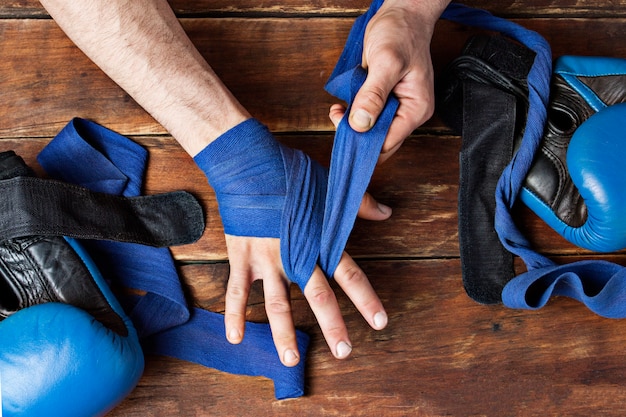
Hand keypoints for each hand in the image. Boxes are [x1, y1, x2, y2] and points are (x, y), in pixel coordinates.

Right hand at [224, 192, 390, 366]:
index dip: (365, 298)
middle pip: (317, 295)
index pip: (348, 273)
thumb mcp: (329, 188)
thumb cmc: (291, 175)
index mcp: (319, 239)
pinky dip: (235, 314)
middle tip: (344, 352)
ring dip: (284, 334)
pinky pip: (237, 291)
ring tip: (291, 361)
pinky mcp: (242, 256)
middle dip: (332, 325)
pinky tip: (236, 337)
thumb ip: (360, 205)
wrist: (250, 165)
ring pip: (277, 303)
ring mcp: (267, 258)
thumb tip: (388, 213)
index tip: (380, 322)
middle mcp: (296, 253)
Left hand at [329, 0, 448, 163]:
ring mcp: (394, 107)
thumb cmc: (401, 33)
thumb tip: (361, 123)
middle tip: (338, 117)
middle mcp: (407, 112)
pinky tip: (342, 105)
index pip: (389, 143)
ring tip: (339, 109)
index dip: (365, 142)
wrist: (402, 14)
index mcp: (416, 109)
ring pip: (370, 130)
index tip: (344, 128)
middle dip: (356, 134)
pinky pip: (366, 116)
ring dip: (351, 124)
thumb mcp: (386, 62)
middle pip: (379, 141)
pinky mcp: (382, 100)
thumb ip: (374, 94)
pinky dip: (351, 114)